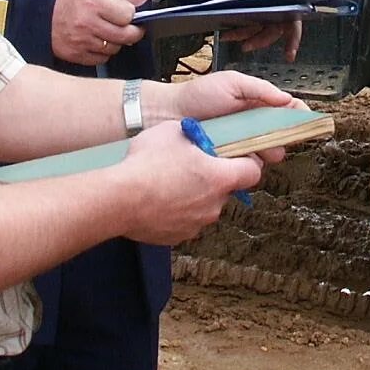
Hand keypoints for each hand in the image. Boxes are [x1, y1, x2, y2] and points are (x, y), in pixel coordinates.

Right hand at [51, 0, 150, 66]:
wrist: (39, 10)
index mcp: (93, 2)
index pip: (127, 14)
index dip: (131, 13)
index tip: (127, 11)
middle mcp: (87, 23)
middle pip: (125, 35)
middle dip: (133, 31)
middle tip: (131, 27)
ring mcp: (81, 41)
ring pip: (114, 48)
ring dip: (117, 41)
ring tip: (108, 31)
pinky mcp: (75, 55)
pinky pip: (101, 59)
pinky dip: (103, 52)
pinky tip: (97, 41)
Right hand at [113, 122, 263, 243]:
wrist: (117, 199)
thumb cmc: (147, 163)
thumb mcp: (173, 131)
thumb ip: (194, 135)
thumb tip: (196, 136)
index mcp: (220, 178)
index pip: (253, 172)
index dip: (246, 162)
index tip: (233, 155)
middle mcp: (214, 205)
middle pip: (225, 189)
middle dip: (213, 178)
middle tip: (191, 165)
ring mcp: (196, 224)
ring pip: (204, 206)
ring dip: (194, 195)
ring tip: (168, 183)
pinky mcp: (177, 237)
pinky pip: (184, 221)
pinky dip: (177, 212)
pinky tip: (158, 200)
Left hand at [150, 70, 306, 162]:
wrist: (169, 113)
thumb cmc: (200, 94)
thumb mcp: (233, 83)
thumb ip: (260, 89)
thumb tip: (287, 100)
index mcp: (257, 103)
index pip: (287, 110)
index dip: (300, 116)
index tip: (308, 121)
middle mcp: (253, 124)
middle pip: (282, 134)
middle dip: (286, 137)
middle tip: (281, 140)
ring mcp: (242, 142)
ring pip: (268, 152)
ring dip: (270, 152)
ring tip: (265, 151)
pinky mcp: (230, 159)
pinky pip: (248, 165)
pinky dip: (252, 164)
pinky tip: (247, 160)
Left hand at [220, 0, 301, 61]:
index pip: (294, 16)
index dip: (294, 35)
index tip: (290, 50)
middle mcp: (278, 5)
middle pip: (276, 28)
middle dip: (263, 40)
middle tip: (248, 46)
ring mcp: (265, 13)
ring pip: (261, 32)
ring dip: (248, 38)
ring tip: (231, 38)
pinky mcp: (253, 18)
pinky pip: (249, 30)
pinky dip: (239, 34)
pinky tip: (228, 35)